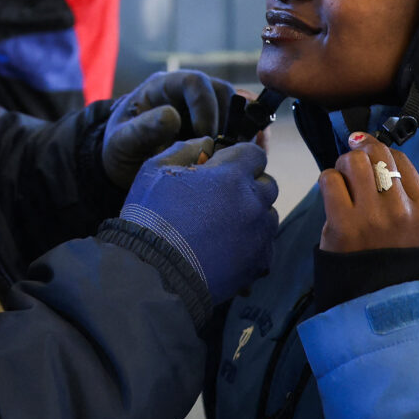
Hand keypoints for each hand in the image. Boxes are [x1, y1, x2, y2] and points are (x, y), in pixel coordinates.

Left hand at [102, 70, 234, 187]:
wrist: (126, 168)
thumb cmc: (121, 149)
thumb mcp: (123, 142)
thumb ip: (143, 129)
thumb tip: (172, 116)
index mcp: (163, 87)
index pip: (194, 81)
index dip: (205, 106)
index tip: (204, 136)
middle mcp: (188, 93)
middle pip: (222, 93)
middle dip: (227, 122)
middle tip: (221, 152)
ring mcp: (205, 109)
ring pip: (237, 109)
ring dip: (241, 132)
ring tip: (234, 157)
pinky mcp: (217, 127)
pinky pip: (243, 126)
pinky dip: (250, 139)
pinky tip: (247, 156)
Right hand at [120, 139, 279, 302]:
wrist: (153, 274)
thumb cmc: (151, 218)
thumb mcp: (154, 170)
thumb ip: (186, 149)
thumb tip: (206, 144)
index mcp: (232, 176)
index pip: (255, 154)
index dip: (238, 158)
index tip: (222, 168)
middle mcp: (253, 202)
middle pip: (267, 184)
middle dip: (248, 185)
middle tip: (221, 197)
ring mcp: (259, 234)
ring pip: (268, 215)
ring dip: (252, 215)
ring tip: (223, 225)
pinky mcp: (259, 262)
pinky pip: (266, 246)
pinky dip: (252, 244)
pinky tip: (228, 249)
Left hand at [318, 133, 418, 252]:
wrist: (373, 291)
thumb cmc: (388, 250)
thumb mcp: (410, 222)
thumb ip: (398, 188)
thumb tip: (366, 144)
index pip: (399, 159)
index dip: (379, 149)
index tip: (367, 152)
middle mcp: (401, 211)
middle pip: (377, 154)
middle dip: (360, 152)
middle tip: (352, 166)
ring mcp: (372, 218)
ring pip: (354, 161)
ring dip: (343, 164)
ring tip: (343, 180)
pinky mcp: (344, 225)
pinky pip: (330, 180)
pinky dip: (328, 180)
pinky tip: (332, 195)